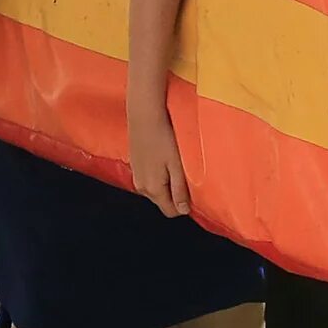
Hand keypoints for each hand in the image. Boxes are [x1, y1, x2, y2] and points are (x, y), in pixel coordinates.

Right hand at [128, 91, 192, 217]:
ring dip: (167, 184)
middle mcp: (142, 187)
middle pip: (163, 201)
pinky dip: (158, 175)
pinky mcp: (134, 166)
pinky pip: (149, 179)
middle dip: (175, 195)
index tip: (194, 192)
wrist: (144, 116)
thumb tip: (183, 211)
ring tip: (175, 165)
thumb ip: (180, 190)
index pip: (171, 211)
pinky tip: (163, 158)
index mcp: (153, 189)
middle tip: (186, 175)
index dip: (184, 206)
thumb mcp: (178, 166)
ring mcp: (136, 176)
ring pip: (156, 190)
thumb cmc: (164, 138)